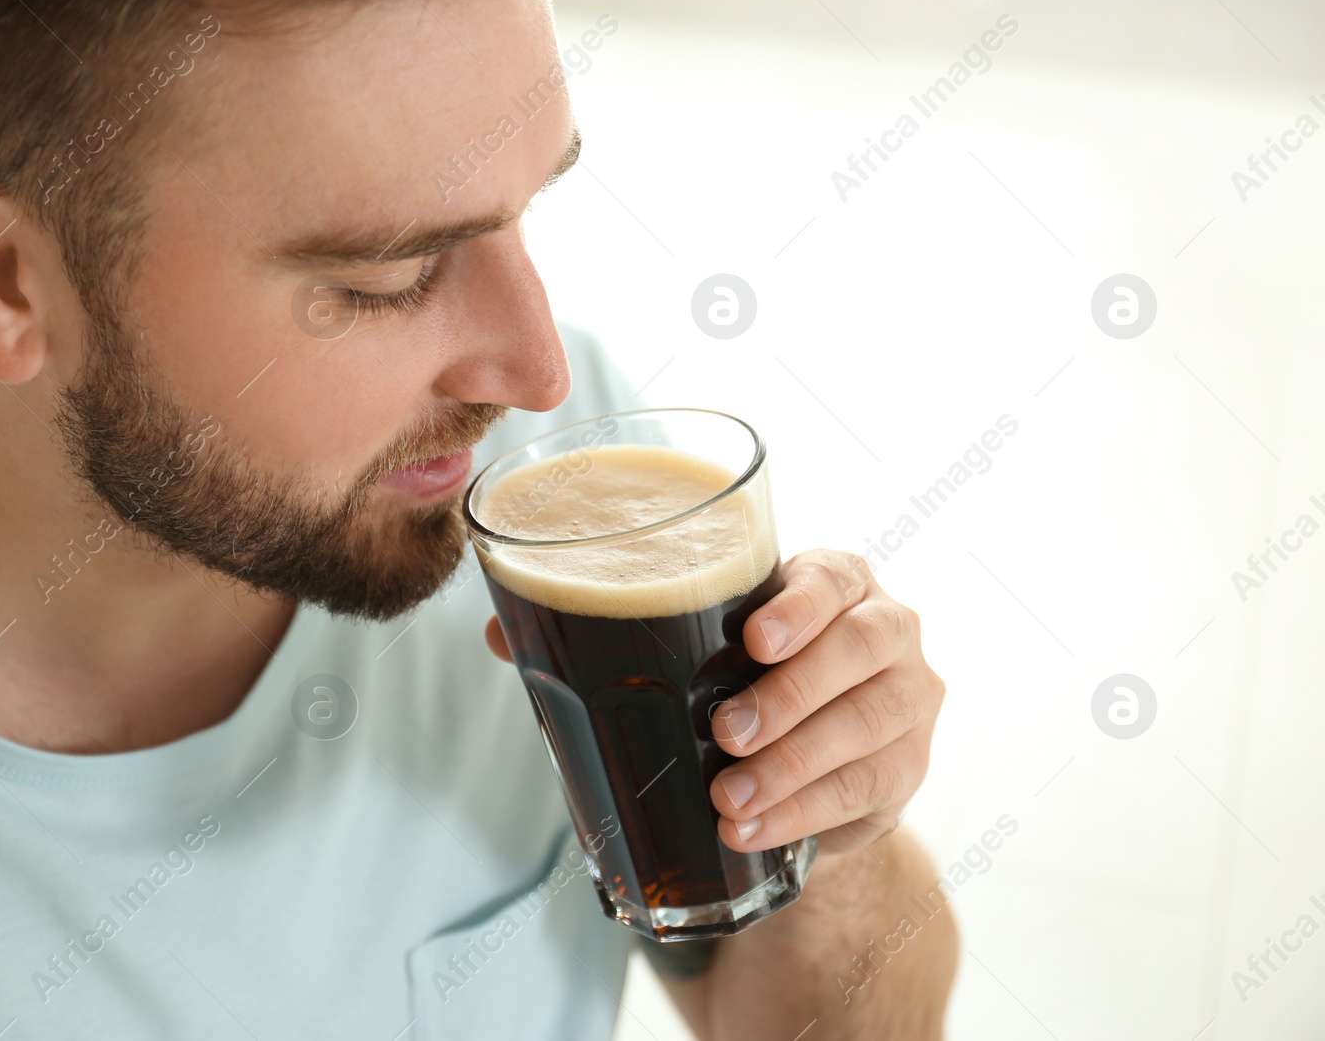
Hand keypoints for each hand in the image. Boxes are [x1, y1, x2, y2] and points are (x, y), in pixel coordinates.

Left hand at [479, 548, 942, 856]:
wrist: (806, 762)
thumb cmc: (738, 680)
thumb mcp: (692, 647)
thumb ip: (606, 630)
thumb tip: (500, 632)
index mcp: (832, 582)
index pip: (834, 576)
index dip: (801, 605)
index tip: (751, 639)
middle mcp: (885, 629)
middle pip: (859, 650)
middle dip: (789, 696)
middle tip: (723, 733)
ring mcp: (907, 699)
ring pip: (865, 726)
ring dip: (791, 766)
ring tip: (728, 800)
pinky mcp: (906, 766)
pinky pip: (864, 788)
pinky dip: (803, 813)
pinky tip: (751, 830)